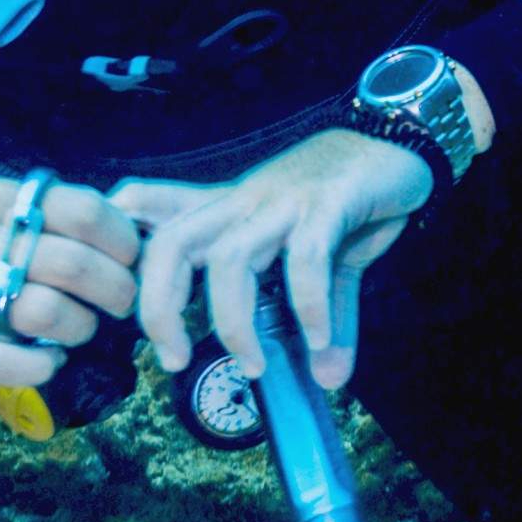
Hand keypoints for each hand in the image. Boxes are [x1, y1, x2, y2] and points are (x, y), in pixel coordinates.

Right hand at [0, 174, 142, 391]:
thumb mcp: (5, 221)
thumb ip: (60, 220)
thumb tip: (141, 236)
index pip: (84, 211)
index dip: (123, 242)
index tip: (132, 262)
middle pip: (75, 265)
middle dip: (117, 291)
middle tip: (122, 305)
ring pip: (48, 312)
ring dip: (82, 328)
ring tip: (81, 330)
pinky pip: (11, 363)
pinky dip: (43, 366)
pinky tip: (49, 361)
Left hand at [116, 128, 435, 393]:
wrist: (395, 142)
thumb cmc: (344, 199)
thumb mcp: (317, 255)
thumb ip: (318, 315)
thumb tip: (329, 378)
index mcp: (227, 210)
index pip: (152, 216)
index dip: (126, 258)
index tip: (126, 314)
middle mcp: (243, 203)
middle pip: (171, 245)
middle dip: (158, 308)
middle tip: (175, 360)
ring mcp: (282, 200)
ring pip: (230, 258)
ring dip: (234, 323)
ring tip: (255, 366)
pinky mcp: (327, 201)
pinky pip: (305, 257)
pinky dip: (308, 305)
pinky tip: (319, 340)